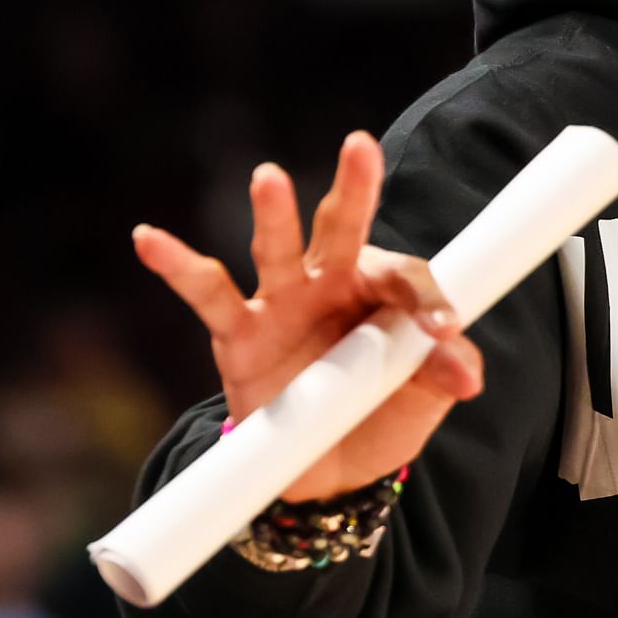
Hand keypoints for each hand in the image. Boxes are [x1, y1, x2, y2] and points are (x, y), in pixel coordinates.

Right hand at [134, 132, 485, 501]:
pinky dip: (176, 265)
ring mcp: (280, 302)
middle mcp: (330, 282)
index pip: (406, 277)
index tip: (444, 330)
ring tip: (268, 177)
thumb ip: (444, 373)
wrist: (326, 470)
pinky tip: (149, 238)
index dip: (428, 299)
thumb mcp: (424, 398)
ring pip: (276, 250)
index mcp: (381, 290)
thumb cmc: (378, 414)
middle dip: (353, 190)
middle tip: (361, 147)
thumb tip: (467, 374)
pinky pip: (206, 293)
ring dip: (273, 215)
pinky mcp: (237, 334)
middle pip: (343, 229)